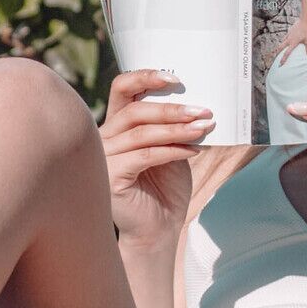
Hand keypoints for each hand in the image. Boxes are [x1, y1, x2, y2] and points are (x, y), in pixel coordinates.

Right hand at [99, 67, 213, 248]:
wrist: (157, 230)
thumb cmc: (164, 189)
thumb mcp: (171, 148)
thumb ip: (172, 125)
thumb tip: (196, 102)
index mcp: (116, 124)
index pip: (122, 89)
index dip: (145, 77)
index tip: (175, 78)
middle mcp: (104, 137)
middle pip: (134, 110)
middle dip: (172, 109)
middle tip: (203, 111)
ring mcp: (103, 158)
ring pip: (141, 133)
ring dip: (177, 129)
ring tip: (203, 128)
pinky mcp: (110, 177)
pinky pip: (144, 156)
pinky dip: (172, 150)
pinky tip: (193, 150)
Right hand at [278, 18, 306, 59]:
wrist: (304, 20)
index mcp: (293, 43)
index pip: (286, 53)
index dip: (283, 59)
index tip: (280, 64)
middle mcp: (289, 39)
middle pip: (280, 47)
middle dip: (277, 53)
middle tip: (275, 57)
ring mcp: (288, 34)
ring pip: (282, 42)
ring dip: (281, 46)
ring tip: (280, 50)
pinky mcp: (289, 31)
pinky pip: (285, 37)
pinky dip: (285, 40)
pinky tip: (287, 40)